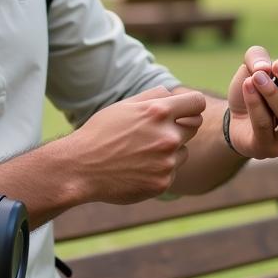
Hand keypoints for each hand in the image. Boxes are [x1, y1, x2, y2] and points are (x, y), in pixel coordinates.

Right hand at [61, 86, 206, 203]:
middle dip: (179, 127)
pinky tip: (136, 169)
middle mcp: (167, 137)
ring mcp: (167, 162)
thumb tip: (172, 94)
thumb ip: (152, 97)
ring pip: (183, 151)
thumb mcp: (123, 107)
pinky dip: (158, 170)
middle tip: (154, 133)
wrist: (80, 168)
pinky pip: (171, 172)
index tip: (184, 111)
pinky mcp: (163, 183)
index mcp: (158, 112)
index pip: (197, 102)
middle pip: (194, 126)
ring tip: (139, 153)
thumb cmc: (100, 133)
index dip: (191, 105)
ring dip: (169, 151)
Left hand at [225, 46, 277, 158]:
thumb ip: (257, 57)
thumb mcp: (251, 67)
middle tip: (277, 66)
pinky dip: (256, 105)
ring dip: (273, 94)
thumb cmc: (252, 90)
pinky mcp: (272, 148)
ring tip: (257, 77)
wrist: (231, 119)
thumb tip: (264, 67)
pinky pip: (266, 126)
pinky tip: (247, 89)